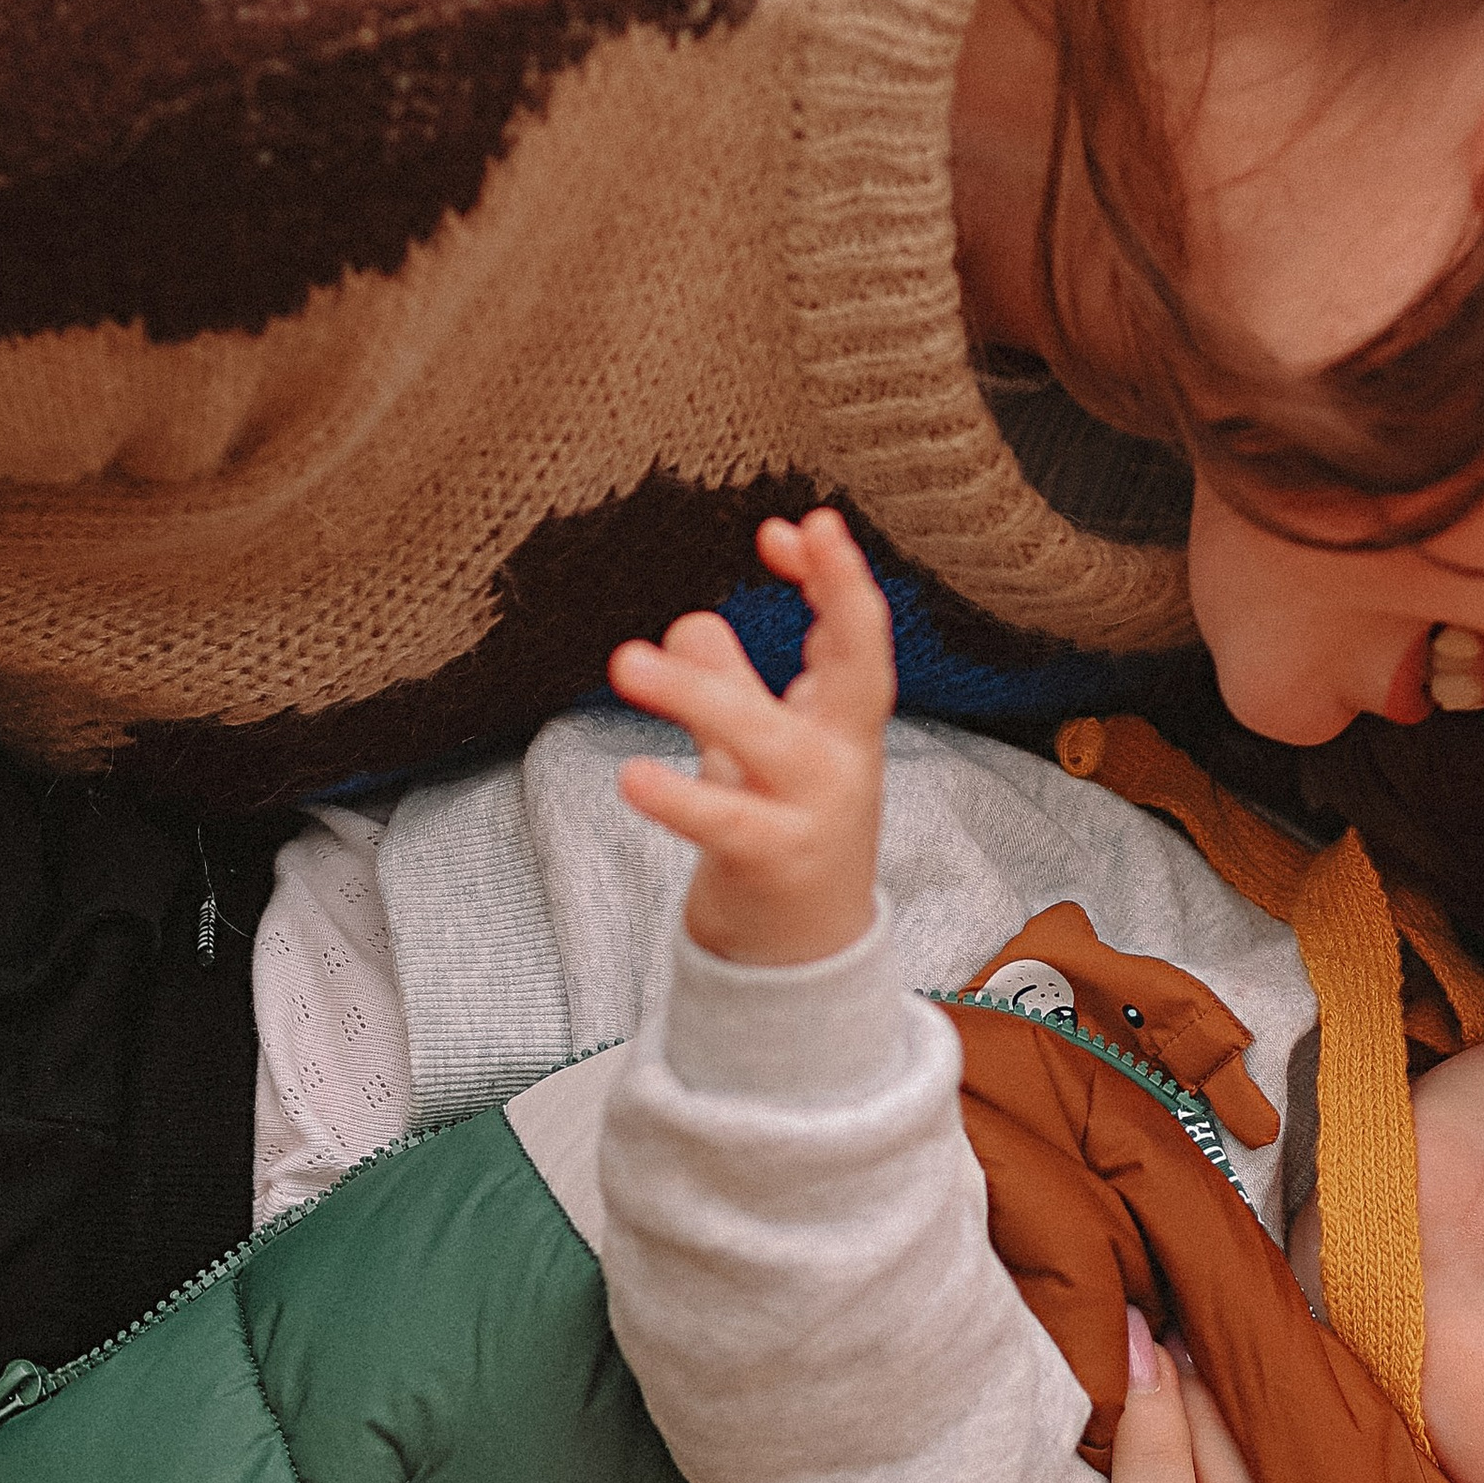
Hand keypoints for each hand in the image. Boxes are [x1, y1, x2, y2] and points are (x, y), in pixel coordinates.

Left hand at [606, 510, 893, 966]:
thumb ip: (728, 684)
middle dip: (841, 596)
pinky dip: (680, 801)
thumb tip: (688, 622)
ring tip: (626, 664)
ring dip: (701, 696)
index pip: (857, 636)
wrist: (801, 957)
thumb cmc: (781, 836)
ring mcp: (815, 813)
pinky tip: (633, 778)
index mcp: (844, 725)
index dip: (837, 577)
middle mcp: (843, 761)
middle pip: (857, 669)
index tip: (794, 526)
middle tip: (796, 529)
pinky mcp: (776, 865)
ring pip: (768, 741)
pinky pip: (727, 825)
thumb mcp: (755, 751)